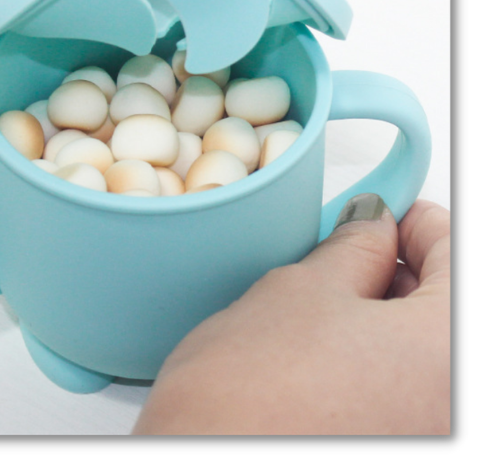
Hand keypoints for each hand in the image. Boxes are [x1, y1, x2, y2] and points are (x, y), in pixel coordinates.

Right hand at [133, 197, 450, 434]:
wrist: (206, 469)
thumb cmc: (250, 402)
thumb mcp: (301, 290)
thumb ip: (353, 249)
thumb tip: (372, 228)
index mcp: (451, 348)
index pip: (454, 252)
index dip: (415, 222)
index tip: (387, 212)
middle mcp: (453, 404)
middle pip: (446, 310)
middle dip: (402, 273)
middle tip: (347, 254)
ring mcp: (428, 432)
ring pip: (425, 358)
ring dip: (388, 324)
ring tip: (324, 313)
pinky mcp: (398, 448)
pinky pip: (406, 398)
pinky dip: (378, 370)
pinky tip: (327, 363)